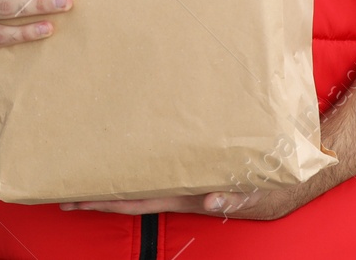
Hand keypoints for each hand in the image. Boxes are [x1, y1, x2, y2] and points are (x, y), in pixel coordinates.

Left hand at [59, 180, 310, 220]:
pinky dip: (137, 162)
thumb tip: (212, 202)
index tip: (75, 199)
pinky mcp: (192, 169)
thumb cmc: (273, 188)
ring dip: (112, 179)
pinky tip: (122, 153)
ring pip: (140, 181)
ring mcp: (183, 181)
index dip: (105, 202)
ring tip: (82, 167)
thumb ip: (236, 198)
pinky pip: (158, 168)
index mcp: (186, 195)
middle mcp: (178, 190)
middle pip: (128, 193)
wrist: (293, 179)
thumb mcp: (259, 194)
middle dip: (95, 194)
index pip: (137, 201)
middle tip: (61, 187)